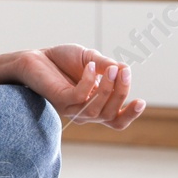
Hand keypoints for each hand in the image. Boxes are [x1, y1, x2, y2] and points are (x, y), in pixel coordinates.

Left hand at [15, 44, 145, 130]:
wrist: (36, 57)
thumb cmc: (63, 60)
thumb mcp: (91, 59)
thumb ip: (107, 66)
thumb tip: (125, 69)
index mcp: (96, 104)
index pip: (116, 120)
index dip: (130, 115)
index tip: (141, 102)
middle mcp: (84, 111)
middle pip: (110, 114)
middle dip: (121, 93)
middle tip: (124, 71)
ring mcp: (71, 108)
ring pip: (96, 109)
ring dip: (107, 89)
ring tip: (112, 69)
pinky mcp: (59, 100)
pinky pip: (79, 96)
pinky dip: (89, 82)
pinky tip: (90, 66)